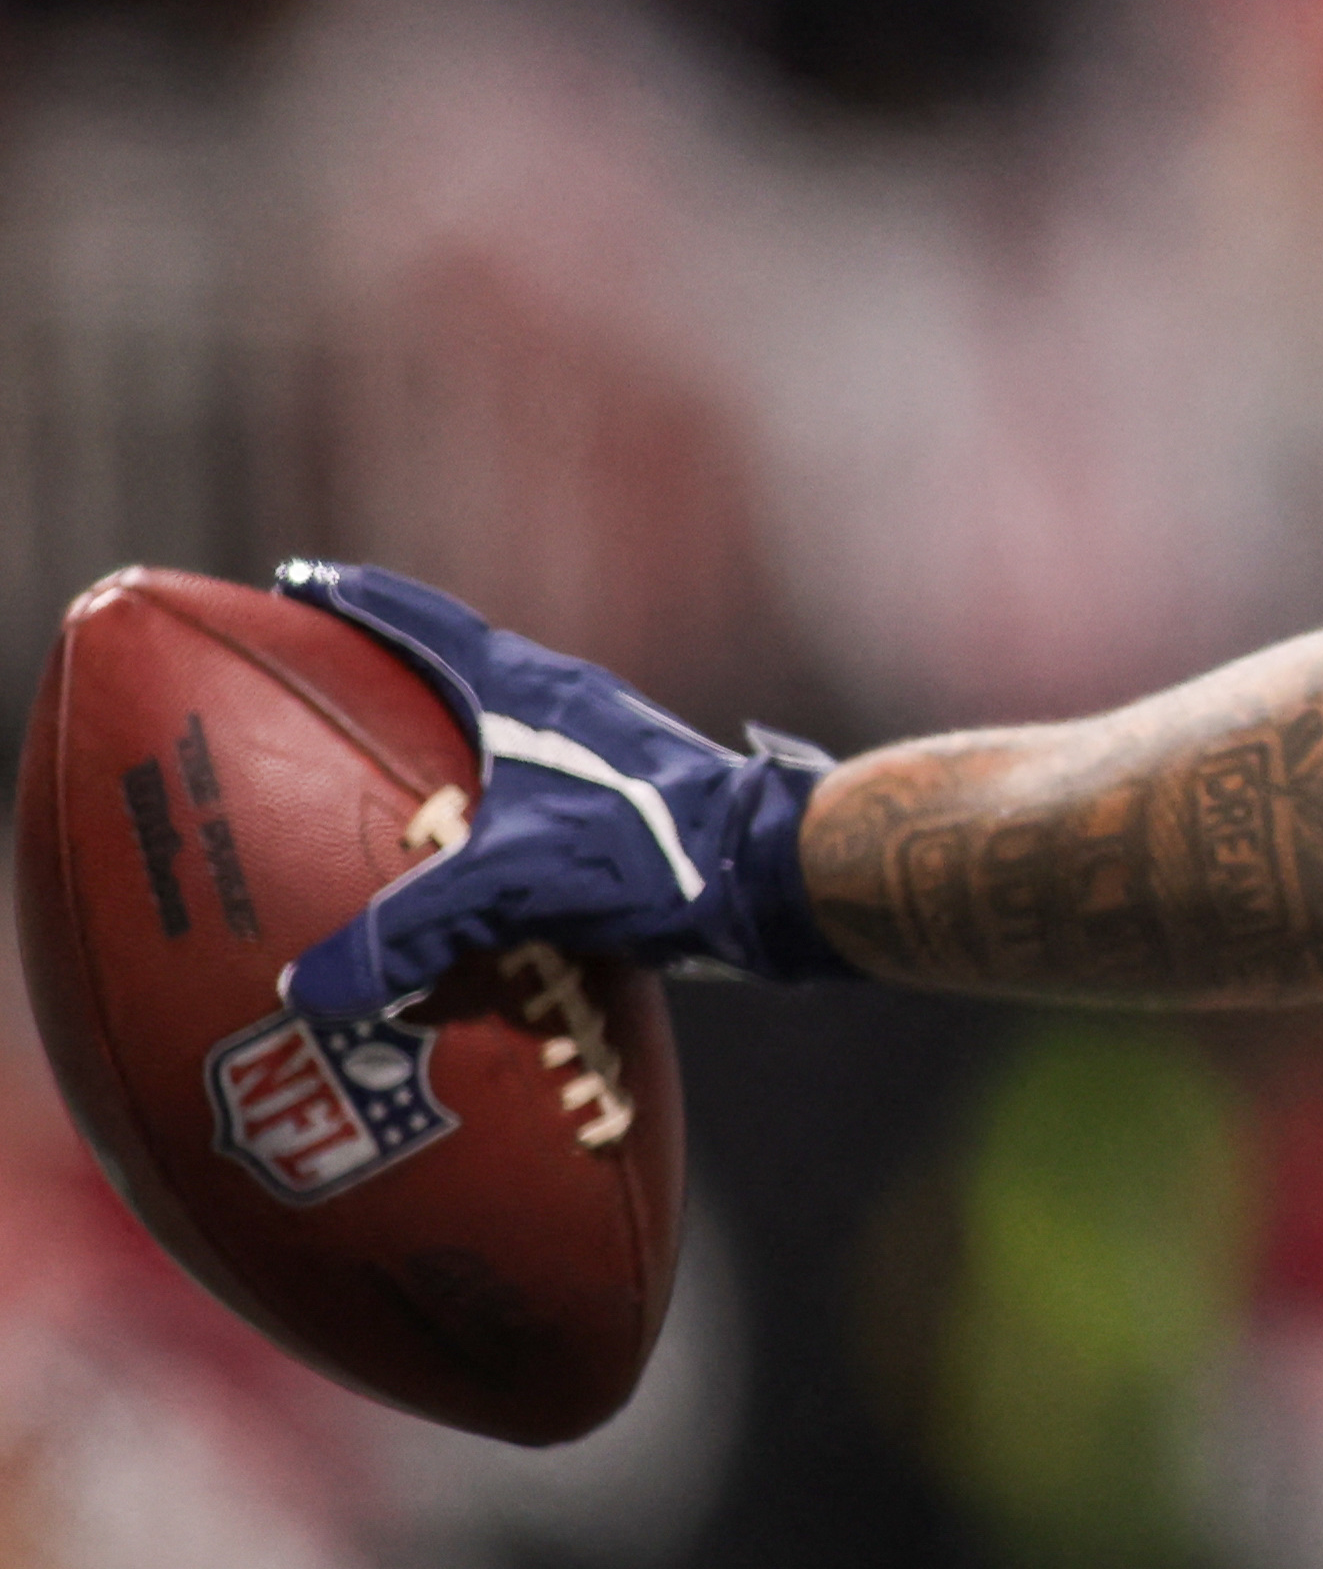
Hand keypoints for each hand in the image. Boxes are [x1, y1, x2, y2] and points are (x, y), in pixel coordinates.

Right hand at [270, 563, 851, 1014]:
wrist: (777, 875)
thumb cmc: (653, 850)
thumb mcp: (516, 884)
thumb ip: (413, 930)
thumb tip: (311, 988)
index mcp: (528, 690)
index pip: (425, 624)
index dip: (359, 600)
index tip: (299, 580)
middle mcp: (565, 705)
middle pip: (458, 668)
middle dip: (387, 672)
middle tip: (317, 682)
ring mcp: (603, 751)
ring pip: (500, 731)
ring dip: (444, 743)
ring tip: (377, 782)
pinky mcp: (629, 801)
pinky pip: (533, 791)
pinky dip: (487, 811)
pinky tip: (465, 865)